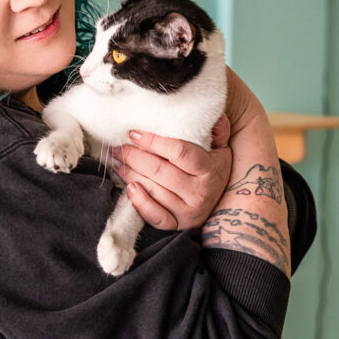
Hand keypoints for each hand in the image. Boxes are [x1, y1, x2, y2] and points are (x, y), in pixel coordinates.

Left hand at [109, 115, 232, 229]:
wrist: (222, 200)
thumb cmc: (214, 167)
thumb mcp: (221, 146)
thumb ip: (217, 128)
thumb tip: (211, 113)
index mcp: (210, 168)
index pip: (179, 152)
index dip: (154, 142)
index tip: (134, 133)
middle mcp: (200, 191)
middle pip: (160, 171)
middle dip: (133, 156)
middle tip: (117, 146)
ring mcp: (189, 211)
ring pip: (153, 190)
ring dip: (129, 174)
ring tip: (116, 162)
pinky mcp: (178, 224)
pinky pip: (155, 216)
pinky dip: (139, 202)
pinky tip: (129, 187)